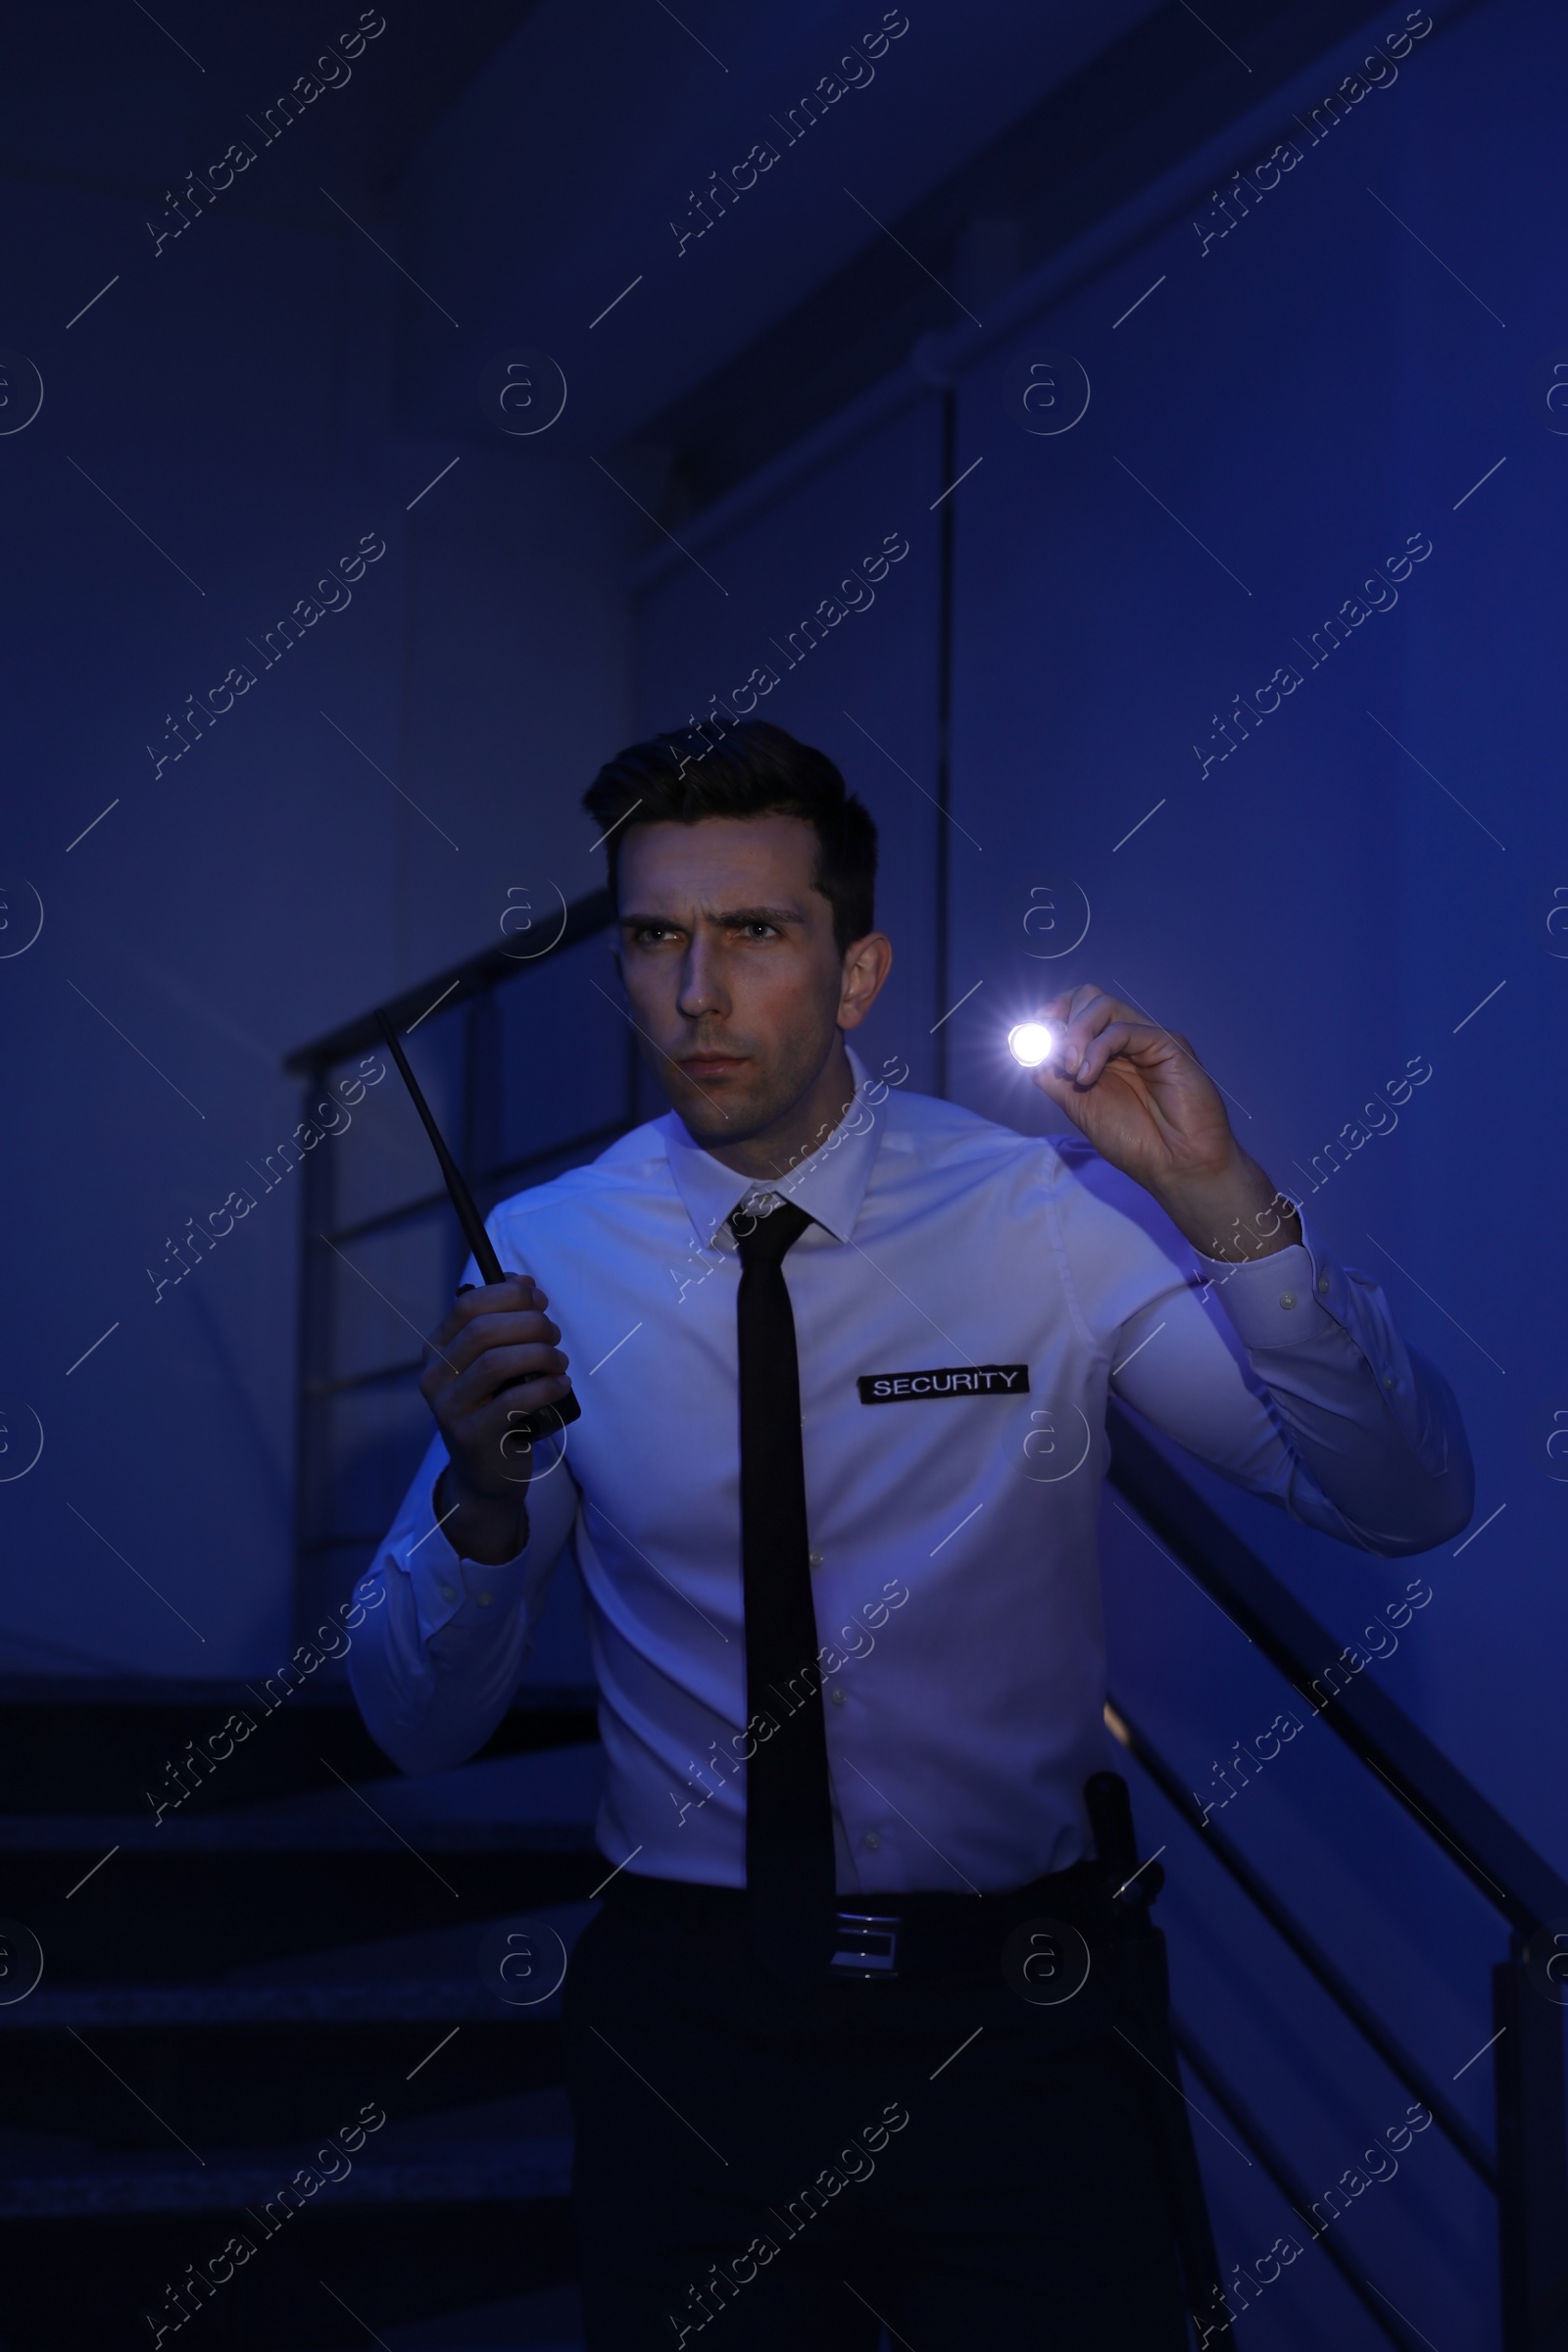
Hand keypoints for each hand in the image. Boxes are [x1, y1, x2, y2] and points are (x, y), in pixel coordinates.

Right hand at [419, 1275, 570, 1561]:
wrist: (487, 1473)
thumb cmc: (496, 1408)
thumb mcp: (493, 1364)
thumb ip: (503, 1323)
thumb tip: (523, 1282)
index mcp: (436, 1351)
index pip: (466, 1305)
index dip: (508, 1295)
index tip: (539, 1299)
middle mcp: (435, 1377)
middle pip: (483, 1331)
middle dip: (530, 1324)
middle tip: (554, 1335)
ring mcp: (449, 1409)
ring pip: (496, 1362)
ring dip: (539, 1354)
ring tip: (559, 1362)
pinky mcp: (472, 1436)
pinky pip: (512, 1401)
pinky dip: (545, 1386)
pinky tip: (560, 1385)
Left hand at [1028, 985, 1298, 1261]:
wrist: (1176, 1165)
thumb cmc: (1134, 1141)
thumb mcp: (1079, 1106)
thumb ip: (1054, 1077)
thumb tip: (1028, 1050)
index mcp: (1106, 1051)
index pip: (1076, 1009)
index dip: (1051, 1015)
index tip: (1032, 1036)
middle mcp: (1126, 1039)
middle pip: (1088, 997)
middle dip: (1062, 1022)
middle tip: (1055, 1059)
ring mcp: (1147, 1039)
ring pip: (1104, 1006)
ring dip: (1076, 1033)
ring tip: (1071, 1070)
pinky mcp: (1167, 1044)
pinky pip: (1124, 1029)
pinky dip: (1097, 1048)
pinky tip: (1087, 1077)